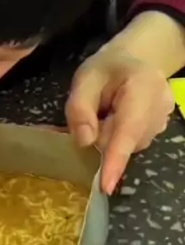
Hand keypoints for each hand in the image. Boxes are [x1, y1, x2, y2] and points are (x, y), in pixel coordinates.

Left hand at [66, 46, 173, 194]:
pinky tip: (117, 116)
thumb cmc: (108, 68)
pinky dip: (119, 136)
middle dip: (102, 134)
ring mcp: (164, 119)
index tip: (105, 185)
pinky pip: (133, 143)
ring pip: (129, 144)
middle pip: (125, 140)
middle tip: (95, 108)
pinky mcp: (161, 129)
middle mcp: (160, 106)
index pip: (127, 130)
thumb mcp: (85, 79)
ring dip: (110, 135)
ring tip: (108, 109)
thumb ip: (80, 108)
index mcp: (142, 86)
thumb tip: (84, 142)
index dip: (115, 159)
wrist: (136, 59)